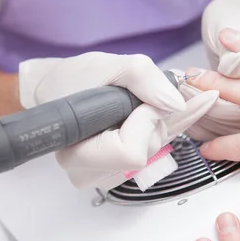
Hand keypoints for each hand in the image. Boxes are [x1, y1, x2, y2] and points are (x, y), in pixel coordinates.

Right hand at [18, 52, 217, 190]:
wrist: (57, 90)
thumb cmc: (72, 79)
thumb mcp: (105, 65)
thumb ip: (142, 78)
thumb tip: (176, 102)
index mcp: (77, 153)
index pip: (130, 151)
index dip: (143, 121)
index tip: (139, 99)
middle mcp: (91, 173)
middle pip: (148, 150)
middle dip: (154, 119)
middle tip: (141, 95)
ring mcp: (107, 175)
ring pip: (156, 150)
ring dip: (160, 121)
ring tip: (146, 100)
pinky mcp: (122, 170)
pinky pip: (158, 149)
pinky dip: (170, 125)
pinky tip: (182, 106)